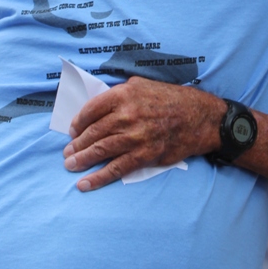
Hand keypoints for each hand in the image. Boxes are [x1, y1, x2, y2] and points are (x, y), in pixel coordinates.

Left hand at [62, 77, 224, 190]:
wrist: (200, 117)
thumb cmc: (173, 99)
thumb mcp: (144, 85)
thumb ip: (120, 93)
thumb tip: (99, 107)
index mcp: (125, 94)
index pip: (92, 109)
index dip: (78, 122)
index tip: (73, 130)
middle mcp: (128, 114)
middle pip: (94, 132)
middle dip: (77, 144)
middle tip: (67, 153)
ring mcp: (136, 136)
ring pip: (101, 149)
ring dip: (82, 159)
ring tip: (70, 166)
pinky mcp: (145, 154)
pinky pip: (117, 167)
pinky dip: (98, 177)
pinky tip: (85, 183)